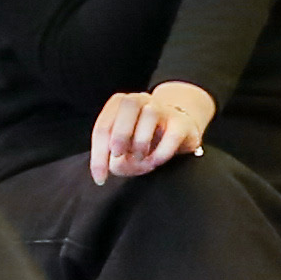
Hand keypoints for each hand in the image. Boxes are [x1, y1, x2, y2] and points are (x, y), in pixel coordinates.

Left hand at [89, 81, 218, 185]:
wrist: (179, 132)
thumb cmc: (144, 142)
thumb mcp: (124, 153)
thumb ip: (115, 160)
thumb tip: (118, 163)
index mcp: (119, 106)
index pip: (104, 126)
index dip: (98, 154)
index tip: (100, 179)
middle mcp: (141, 101)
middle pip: (128, 105)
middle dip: (120, 133)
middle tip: (119, 155)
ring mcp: (163, 109)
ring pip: (150, 114)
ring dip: (141, 141)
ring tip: (141, 158)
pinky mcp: (181, 123)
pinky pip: (172, 133)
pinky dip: (162, 151)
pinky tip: (157, 161)